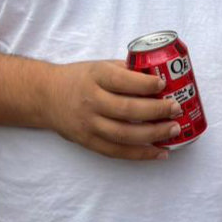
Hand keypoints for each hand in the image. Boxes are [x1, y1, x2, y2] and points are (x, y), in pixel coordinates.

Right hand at [43, 61, 180, 159]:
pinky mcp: (88, 141)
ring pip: (124, 134)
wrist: (45, 96)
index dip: (145, 84)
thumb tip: (162, 75)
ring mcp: (89, 124)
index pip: (122, 80)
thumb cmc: (81, 79)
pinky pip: (117, 152)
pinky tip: (160, 152)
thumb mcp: (100, 66)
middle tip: (176, 109)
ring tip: (174, 130)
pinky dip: (141, 154)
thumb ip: (127, 72)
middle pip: (127, 109)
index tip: (164, 84)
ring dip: (153, 134)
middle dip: (156, 110)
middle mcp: (91, 100)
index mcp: (95, 77)